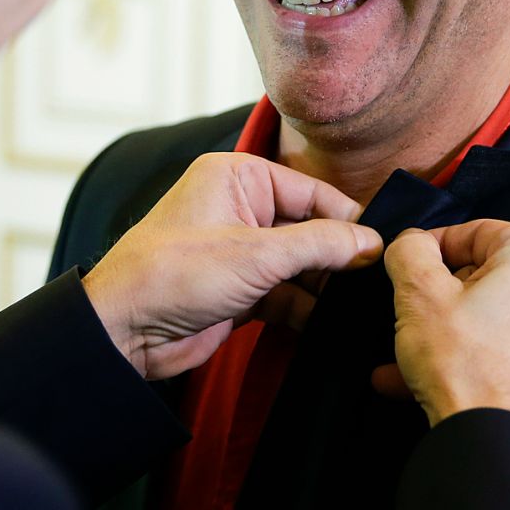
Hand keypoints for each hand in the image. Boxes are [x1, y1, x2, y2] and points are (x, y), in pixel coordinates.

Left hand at [82, 153, 383, 379]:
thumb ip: (321, 245)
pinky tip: (332, 326)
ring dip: (326, 288)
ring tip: (361, 308)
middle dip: (340, 257)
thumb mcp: (257, 254)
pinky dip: (307, 311)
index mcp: (238, 178)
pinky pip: (286, 295)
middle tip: (378, 282)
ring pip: (301, 266)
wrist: (123, 331)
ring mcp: (240, 252)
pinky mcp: (239, 291)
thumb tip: (371, 243)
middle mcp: (239, 208)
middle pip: (310, 229)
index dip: (350, 220)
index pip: (312, 192)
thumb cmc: (172, 274)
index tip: (386, 246)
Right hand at [374, 221, 509, 429]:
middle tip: (407, 311)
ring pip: (491, 313)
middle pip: (487, 273)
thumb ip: (410, 249)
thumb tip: (413, 244)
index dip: (432, 246)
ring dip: (446, 328)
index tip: (406, 267)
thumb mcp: (418, 291)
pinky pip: (504, 346)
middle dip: (440, 292)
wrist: (494, 443)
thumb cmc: (461, 361)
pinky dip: (469, 354)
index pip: (475, 231)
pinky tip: (422, 379)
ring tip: (404, 352)